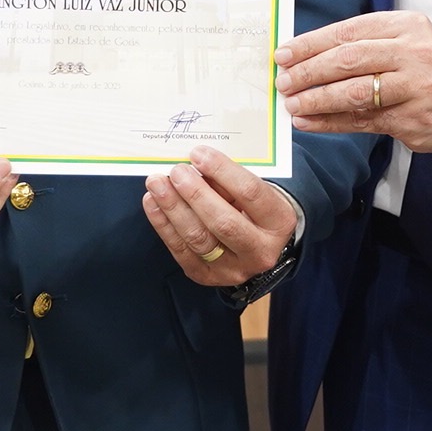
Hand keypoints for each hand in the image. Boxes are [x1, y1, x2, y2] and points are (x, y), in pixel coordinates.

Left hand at [142, 146, 299, 286]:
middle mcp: (260, 251)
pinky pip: (181, 251)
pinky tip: (153, 203)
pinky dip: (163, 224)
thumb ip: (228, 179)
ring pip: (198, 239)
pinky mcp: (208, 276)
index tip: (198, 154)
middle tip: (176, 172)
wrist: (257, 243)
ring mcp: (234, 269)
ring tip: (157, 184)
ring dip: (173, 208)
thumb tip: (194, 164)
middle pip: (224, 222)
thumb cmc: (253, 207)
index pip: (250, 192)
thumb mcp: (253, 189)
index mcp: (279, 221)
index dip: (222, 171)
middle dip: (195, 194)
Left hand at [275, 11, 431, 152]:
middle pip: (349, 60)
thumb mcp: (406, 42)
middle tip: (282, 81)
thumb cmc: (428, 69)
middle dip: (309, 72)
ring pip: (354, 93)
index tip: (284, 54)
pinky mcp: (414, 120)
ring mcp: (417, 88)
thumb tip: (305, 55)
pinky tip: (309, 123)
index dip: (311, 44)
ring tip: (292, 104)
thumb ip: (364, 44)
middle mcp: (415, 53)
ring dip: (316, 99)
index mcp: (407, 25)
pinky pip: (363, 121)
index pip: (349, 31)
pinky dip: (331, 122)